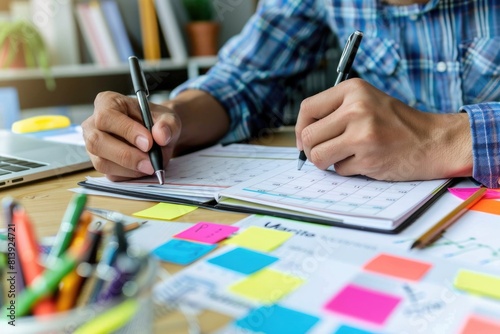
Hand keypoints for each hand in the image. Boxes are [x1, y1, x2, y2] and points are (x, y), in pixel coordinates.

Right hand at [82, 91, 180, 180]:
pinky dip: (129, 175)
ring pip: (101, 162)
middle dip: (126, 155)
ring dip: (129, 168)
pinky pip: (110, 174)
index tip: (148, 143)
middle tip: (150, 163)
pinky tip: (143, 169)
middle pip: (97, 142)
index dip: (127, 131)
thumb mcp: (168, 118)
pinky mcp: (100, 163)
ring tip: (150, 166)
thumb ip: (168, 124)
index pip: (107, 117)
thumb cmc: (156, 121)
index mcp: (107, 102)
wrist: (157, 135)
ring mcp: (93, 145)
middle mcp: (94, 123)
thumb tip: (161, 136)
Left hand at [295, 79, 472, 180]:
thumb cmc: (396, 123)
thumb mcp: (367, 101)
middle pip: (309, 136)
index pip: (308, 108)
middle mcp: (356, 108)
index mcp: (353, 90)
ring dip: (325, 162)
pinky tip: (365, 161)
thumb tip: (303, 134)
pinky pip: (339, 169)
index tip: (305, 139)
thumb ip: (336, 111)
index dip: (301, 128)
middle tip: (322, 153)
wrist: (433, 141)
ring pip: (318, 156)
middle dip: (311, 150)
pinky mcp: (368, 158)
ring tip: (342, 157)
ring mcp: (362, 134)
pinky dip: (347, 169)